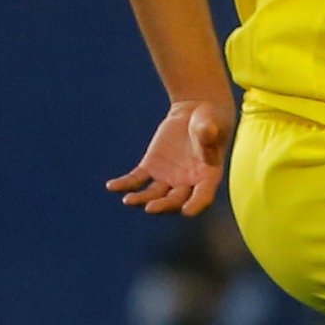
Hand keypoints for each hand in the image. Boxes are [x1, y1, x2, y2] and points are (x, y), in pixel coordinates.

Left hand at [109, 92, 235, 216]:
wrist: (195, 112)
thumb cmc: (211, 120)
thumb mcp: (213, 124)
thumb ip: (209, 133)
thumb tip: (208, 134)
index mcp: (208, 176)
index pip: (203, 196)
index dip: (196, 204)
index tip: (187, 212)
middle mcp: (187, 182)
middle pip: (175, 200)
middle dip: (163, 205)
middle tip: (150, 208)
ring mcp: (167, 177)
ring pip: (153, 194)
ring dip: (142, 199)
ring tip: (128, 200)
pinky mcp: (151, 167)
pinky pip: (136, 179)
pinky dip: (124, 184)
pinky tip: (112, 186)